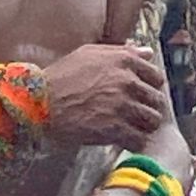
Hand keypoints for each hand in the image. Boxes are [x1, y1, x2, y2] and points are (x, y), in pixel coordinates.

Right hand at [42, 44, 168, 146]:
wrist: (38, 102)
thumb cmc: (61, 76)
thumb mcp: (90, 54)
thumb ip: (122, 52)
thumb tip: (147, 52)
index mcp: (125, 61)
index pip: (156, 77)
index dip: (150, 88)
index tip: (143, 96)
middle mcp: (128, 82)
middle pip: (156, 100)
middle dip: (149, 108)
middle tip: (138, 115)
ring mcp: (122, 106)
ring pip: (152, 120)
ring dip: (145, 126)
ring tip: (134, 129)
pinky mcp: (114, 129)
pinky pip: (138, 139)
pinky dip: (135, 142)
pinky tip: (125, 141)